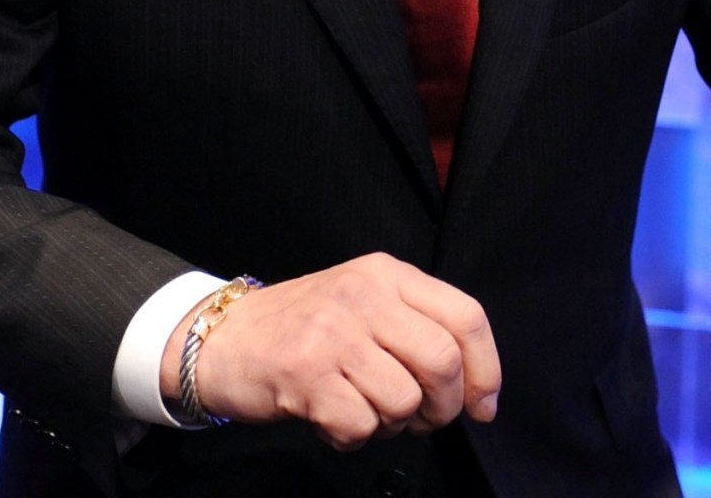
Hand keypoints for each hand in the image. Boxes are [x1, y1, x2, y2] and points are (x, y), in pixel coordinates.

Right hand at [162, 253, 501, 449]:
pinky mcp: (306, 373)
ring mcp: (333, 333)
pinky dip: (353, 436)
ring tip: (366, 411)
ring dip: (394, 424)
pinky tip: (333, 419)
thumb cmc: (304, 328)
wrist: (223, 338)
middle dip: (444, 406)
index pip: (466, 317)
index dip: (486, 369)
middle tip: (422, 418)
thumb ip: (418, 328)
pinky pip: (361, 425)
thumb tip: (476, 387)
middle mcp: (364, 295)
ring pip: (404, 400)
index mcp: (387, 274)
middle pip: (443, 361)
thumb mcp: (365, 303)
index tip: (483, 404)